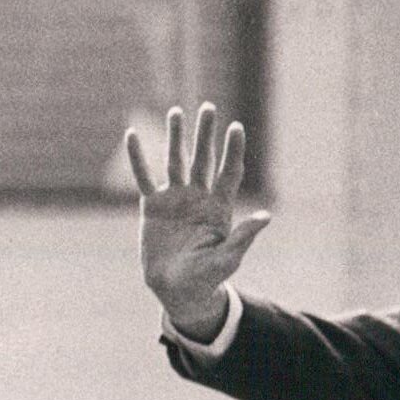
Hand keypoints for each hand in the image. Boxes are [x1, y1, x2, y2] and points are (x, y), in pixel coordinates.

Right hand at [126, 102, 270, 338]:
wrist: (176, 291)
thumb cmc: (206, 278)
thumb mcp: (228, 259)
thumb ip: (244, 236)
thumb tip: (266, 216)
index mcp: (219, 207)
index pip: (229, 173)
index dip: (233, 151)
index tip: (236, 127)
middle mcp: (198, 197)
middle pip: (203, 159)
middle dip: (205, 134)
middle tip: (208, 108)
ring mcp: (175, 199)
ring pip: (175, 161)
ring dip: (176, 138)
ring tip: (176, 112)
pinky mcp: (153, 207)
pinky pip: (144, 178)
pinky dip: (138, 159)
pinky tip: (132, 136)